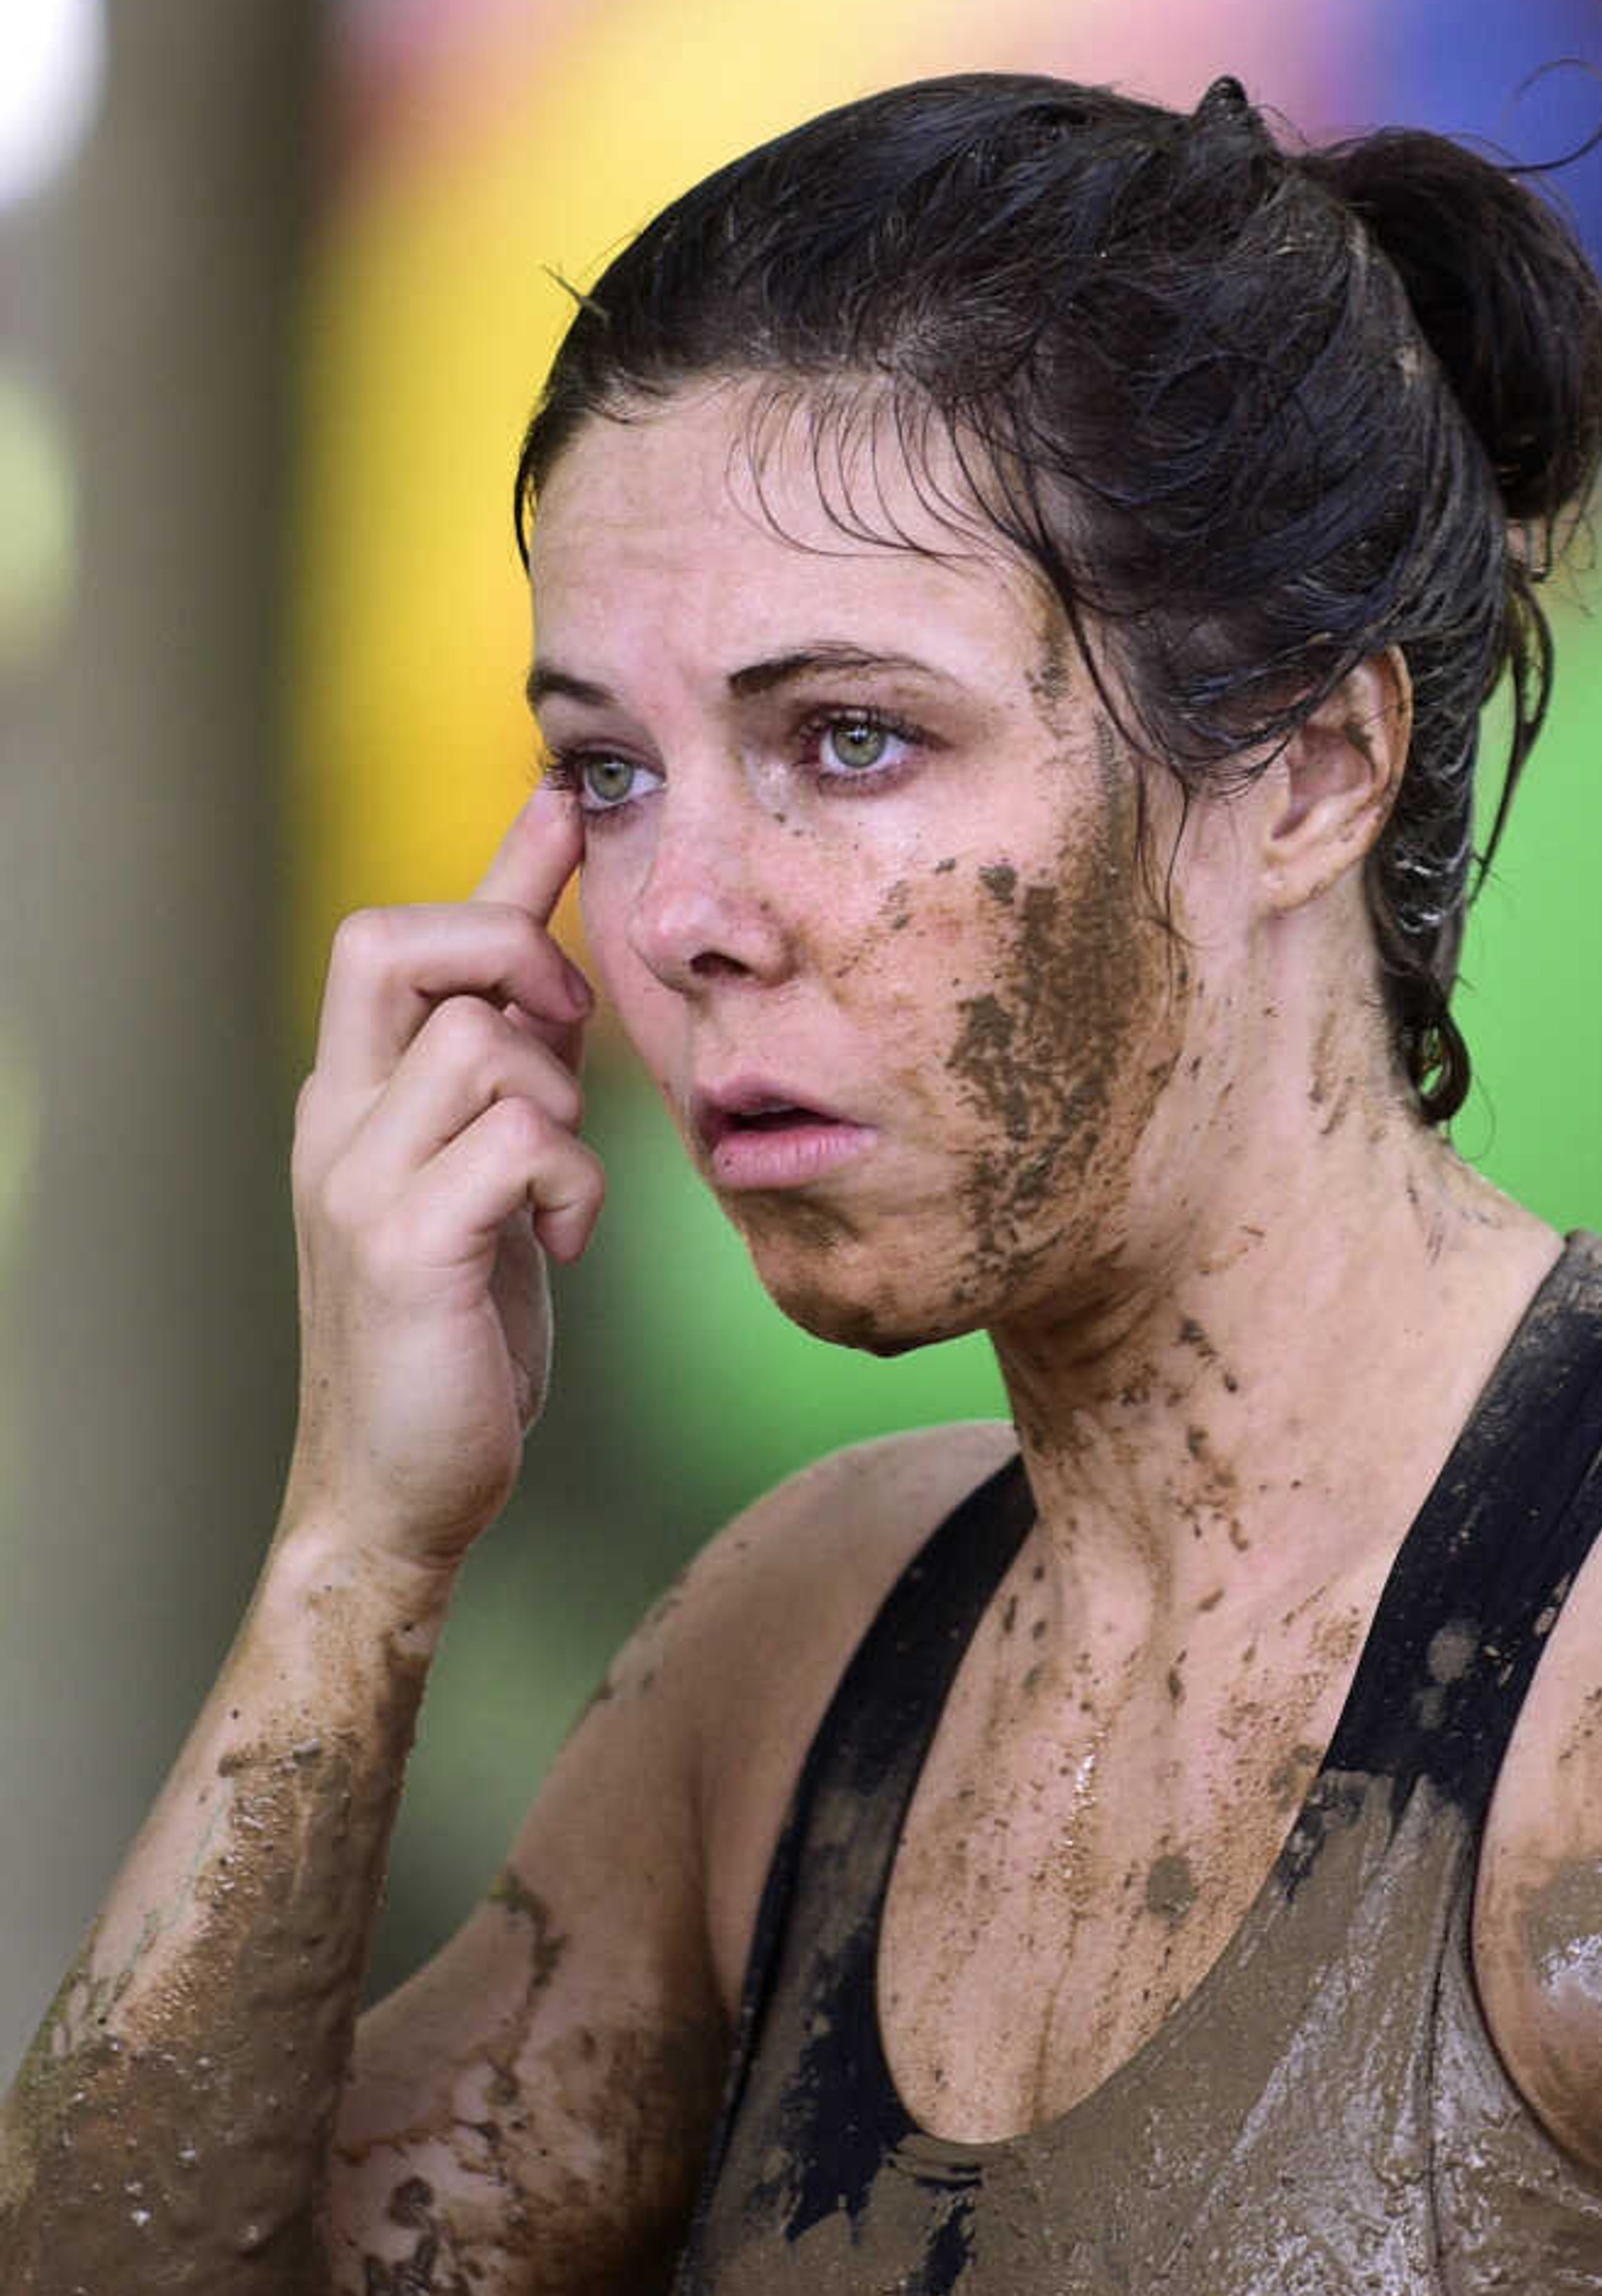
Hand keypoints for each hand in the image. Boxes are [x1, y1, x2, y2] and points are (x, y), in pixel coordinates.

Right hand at [285, 785, 600, 1578]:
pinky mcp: (407, 1247)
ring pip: (483, 1040)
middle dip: (509, 949)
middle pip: (398, 939)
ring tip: (562, 1191)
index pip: (401, 937)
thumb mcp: (486, 1182)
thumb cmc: (454, 1338)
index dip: (496, 866)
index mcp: (352, 1100)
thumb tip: (557, 981)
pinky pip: (514, 1141)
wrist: (397, 1490)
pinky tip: (564, 1242)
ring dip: (562, 1103)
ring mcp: (361, 1181)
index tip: (570, 805)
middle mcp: (338, 1121)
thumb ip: (513, 1082)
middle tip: (568, 1036)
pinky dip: (570, 1182)